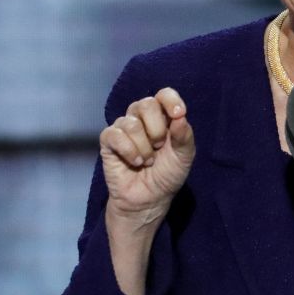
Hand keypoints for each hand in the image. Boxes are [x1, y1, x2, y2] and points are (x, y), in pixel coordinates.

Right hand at [99, 87, 194, 229]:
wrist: (148, 200)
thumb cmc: (166, 176)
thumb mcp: (183, 157)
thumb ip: (184, 136)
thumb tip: (180, 116)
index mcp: (162, 117)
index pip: (164, 94)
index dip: (170, 100)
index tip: (179, 114)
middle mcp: (141, 118)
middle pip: (146, 104)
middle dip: (157, 129)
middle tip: (160, 147)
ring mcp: (123, 128)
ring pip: (131, 123)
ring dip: (144, 147)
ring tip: (148, 161)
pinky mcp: (108, 141)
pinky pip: (115, 135)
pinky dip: (128, 151)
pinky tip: (135, 162)